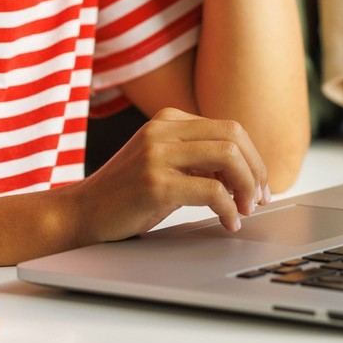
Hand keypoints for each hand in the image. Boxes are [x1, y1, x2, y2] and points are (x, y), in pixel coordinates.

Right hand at [71, 106, 269, 241]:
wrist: (82, 211)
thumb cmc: (127, 194)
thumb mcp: (164, 163)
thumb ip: (198, 158)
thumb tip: (248, 172)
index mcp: (168, 120)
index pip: (230, 128)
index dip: (254, 159)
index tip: (260, 186)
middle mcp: (162, 129)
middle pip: (234, 137)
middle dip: (256, 171)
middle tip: (259, 200)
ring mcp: (157, 154)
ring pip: (228, 157)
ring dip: (247, 188)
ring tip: (245, 210)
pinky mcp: (155, 183)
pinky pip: (212, 192)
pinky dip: (229, 210)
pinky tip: (228, 223)